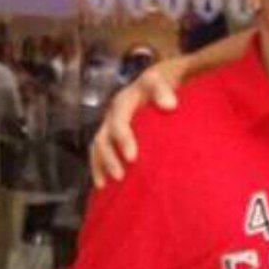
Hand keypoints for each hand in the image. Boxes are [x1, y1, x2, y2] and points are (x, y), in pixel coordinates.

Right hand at [90, 63, 179, 186]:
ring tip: (106, 185)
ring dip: (101, 165)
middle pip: (104, 137)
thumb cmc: (164, 85)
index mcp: (125, 100)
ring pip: (98, 146)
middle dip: (110, 158)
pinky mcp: (111, 136)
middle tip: (120, 177)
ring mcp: (110, 125)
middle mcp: (113, 114)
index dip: (123, 138)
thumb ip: (165, 90)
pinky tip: (103, 186)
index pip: (120, 119)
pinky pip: (99, 153)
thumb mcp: (165, 81)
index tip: (132, 158)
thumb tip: (169, 104)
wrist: (157, 83)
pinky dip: (99, 168)